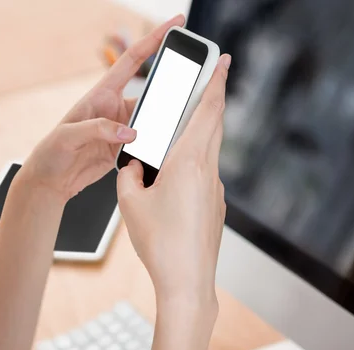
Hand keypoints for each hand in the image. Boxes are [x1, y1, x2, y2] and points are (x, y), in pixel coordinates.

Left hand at [18, 15, 185, 202]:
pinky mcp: (125, 149)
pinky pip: (148, 143)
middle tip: (195, 84)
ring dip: (165, 122)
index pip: (133, 59)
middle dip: (173, 86)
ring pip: (153, 120)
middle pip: (152, 91)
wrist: (51, 180)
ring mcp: (122, 129)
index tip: (175, 23)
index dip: (154, 39)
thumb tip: (130, 132)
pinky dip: (158, 145)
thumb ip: (98, 129)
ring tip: (180, 124)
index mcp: (102, 94)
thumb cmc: (52, 152)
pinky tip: (165, 149)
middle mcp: (115, 108)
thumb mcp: (69, 136)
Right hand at [117, 54, 231, 306]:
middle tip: (211, 80)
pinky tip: (175, 178)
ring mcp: (216, 190)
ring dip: (201, 134)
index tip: (224, 62)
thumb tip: (134, 166)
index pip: (208, 112)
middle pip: (214, 126)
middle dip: (213, 100)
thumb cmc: (159, 243)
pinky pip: (205, 174)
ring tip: (181, 131)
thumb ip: (129, 175)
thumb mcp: (130, 204)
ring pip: (210, 150)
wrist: (187, 282)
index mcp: (188, 163)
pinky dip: (194, 163)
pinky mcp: (215, 206)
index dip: (217, 83)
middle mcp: (208, 172)